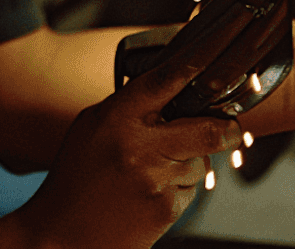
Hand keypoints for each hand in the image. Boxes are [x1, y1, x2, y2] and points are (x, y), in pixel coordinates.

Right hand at [15, 32, 242, 248]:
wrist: (62, 232)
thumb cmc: (75, 177)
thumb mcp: (90, 126)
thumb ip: (126, 109)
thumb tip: (167, 97)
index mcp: (117, 117)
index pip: (164, 82)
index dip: (193, 68)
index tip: (212, 62)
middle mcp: (140, 147)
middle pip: (205, 130)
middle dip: (225, 129)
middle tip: (231, 128)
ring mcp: (156, 180)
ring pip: (198, 162)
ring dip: (188, 163)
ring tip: (153, 170)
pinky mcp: (167, 209)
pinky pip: (189, 190)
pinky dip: (178, 188)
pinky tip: (149, 192)